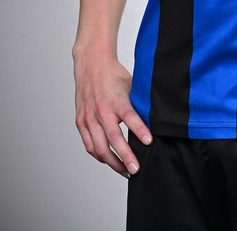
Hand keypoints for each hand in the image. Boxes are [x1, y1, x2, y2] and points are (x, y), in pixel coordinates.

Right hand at [74, 51, 151, 177]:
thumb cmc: (114, 75)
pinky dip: (99, 155)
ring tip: (125, 170)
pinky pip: (89, 145)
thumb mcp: (131, 86)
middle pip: (113, 139)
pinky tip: (109, 160)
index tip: (149, 142)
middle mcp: (101, 111)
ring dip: (112, 162)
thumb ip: (138, 104)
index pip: (130, 117)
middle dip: (125, 157)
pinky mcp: (81, 122)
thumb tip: (155, 120)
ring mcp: (89, 118)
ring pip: (99, 148)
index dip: (139, 130)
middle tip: (136, 169)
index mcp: (116, 100)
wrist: (91, 65)